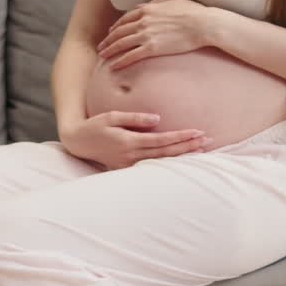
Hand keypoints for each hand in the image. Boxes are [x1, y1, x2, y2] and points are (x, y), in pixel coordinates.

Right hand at [60, 111, 211, 169]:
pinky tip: (183, 158)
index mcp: (128, 141)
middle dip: (187, 146)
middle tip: (207, 140)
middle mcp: (131, 156)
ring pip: (162, 162)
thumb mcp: (112, 116)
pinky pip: (153, 167)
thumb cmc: (96, 126)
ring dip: (182, 156)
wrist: (78, 143)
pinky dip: (170, 162)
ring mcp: (129, 165)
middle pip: (166, 153)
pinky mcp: (128, 169)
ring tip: (201, 149)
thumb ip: (135, 117)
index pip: (161, 140)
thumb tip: (157, 118)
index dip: (181, 137)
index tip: (197, 132)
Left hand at [96, 0, 210, 70]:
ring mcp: (146, 35)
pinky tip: (114, 67)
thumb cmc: (192, 12)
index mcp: (147, 9)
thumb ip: (157, 3)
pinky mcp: (152, 48)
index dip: (116, 27)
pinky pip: (131, 56)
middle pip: (119, 32)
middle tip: (101, 47)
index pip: (125, 19)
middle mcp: (143, 21)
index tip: (110, 33)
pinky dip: (120, 61)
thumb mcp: (173, 0)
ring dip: (110, 51)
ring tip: (103, 56)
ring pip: (122, 44)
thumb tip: (148, 5)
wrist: (202, 24)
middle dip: (108, 40)